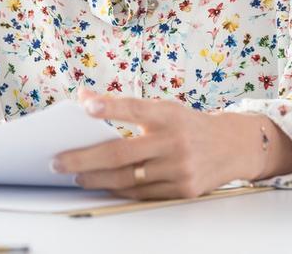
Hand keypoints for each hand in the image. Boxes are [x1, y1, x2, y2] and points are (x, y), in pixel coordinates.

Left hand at [49, 87, 258, 198]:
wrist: (234, 146)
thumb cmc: (188, 125)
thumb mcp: (163, 107)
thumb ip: (124, 105)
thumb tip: (83, 98)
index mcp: (169, 115)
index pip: (135, 108)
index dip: (110, 106)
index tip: (85, 106)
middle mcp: (175, 142)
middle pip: (121, 153)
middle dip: (84, 158)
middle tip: (58, 161)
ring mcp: (181, 169)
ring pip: (128, 178)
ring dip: (96, 179)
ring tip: (75, 176)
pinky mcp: (184, 190)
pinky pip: (142, 193)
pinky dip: (119, 190)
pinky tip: (102, 186)